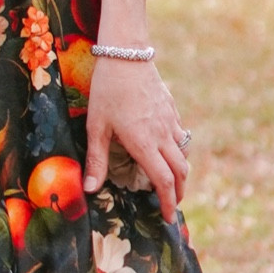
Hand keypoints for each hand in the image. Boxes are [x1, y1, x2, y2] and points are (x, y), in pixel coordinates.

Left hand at [83, 58, 187, 219]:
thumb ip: (96, 160)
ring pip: (184, 153)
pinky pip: (181, 135)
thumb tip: (89, 190)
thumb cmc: (107, 90)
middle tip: (172, 205)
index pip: (163, 181)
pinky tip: (168, 150)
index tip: (169, 217)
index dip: (168, 202)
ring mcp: (169, 121)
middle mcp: (162, 135)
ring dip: (181, 172)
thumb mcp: (96, 126)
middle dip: (179, 192)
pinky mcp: (171, 109)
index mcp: (143, 143)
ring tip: (172, 182)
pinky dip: (179, 149)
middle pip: (180, 171)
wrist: (126, 55)